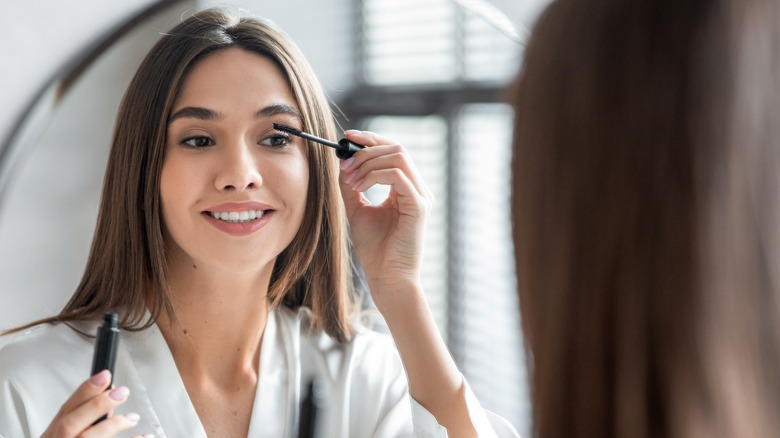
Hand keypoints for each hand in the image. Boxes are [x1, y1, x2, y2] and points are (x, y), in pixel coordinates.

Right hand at [42, 370, 148, 437]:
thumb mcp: (65, 437)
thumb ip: (84, 420)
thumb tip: (111, 398)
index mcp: (50, 437)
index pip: (65, 410)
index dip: (85, 391)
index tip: (105, 375)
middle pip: (70, 425)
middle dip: (96, 406)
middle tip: (122, 392)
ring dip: (112, 426)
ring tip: (133, 417)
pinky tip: (145, 437)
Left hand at [338, 130, 433, 303]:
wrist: (386, 278)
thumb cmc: (375, 250)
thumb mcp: (358, 210)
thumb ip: (352, 186)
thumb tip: (343, 162)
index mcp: (406, 189)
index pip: (393, 151)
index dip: (371, 139)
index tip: (347, 137)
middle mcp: (417, 189)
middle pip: (397, 148)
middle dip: (366, 150)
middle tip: (344, 164)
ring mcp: (421, 197)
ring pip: (398, 156)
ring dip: (368, 162)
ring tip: (350, 180)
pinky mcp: (418, 207)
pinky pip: (398, 176)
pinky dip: (374, 176)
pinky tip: (359, 187)